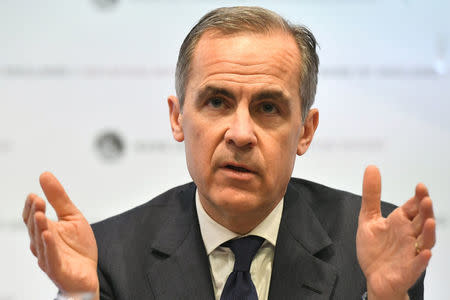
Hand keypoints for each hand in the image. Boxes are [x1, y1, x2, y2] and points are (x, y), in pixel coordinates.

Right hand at [22, 172, 98, 296]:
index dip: (32, 206)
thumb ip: (58, 198)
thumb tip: (45, 175)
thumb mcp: (72, 216)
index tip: (34, 194)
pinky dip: (48, 246)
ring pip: (40, 242)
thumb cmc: (78, 248)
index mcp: (45, 230)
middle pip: (35, 227)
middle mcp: (43, 244)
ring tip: (40, 215)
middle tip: (37, 200)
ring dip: (39, 228)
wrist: (88, 274)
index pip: (33, 216)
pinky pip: (51, 258)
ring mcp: (48, 257)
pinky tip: (48, 235)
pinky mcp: (58, 269)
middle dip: (35, 213)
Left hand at [356, 165, 435, 299]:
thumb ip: (371, 195)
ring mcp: (410, 252)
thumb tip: (372, 169)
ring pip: (424, 241)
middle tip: (425, 199)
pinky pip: (418, 264)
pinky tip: (424, 252)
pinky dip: (422, 258)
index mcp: (399, 222)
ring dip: (428, 232)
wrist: (375, 278)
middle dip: (424, 210)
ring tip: (428, 221)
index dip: (417, 197)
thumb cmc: (375, 250)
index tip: (420, 187)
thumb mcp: (368, 219)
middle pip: (420, 221)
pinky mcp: (408, 269)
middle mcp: (408, 235)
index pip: (412, 207)